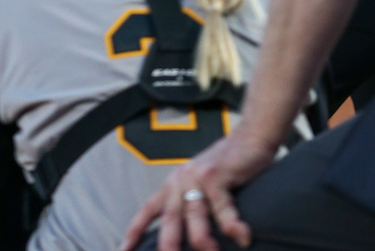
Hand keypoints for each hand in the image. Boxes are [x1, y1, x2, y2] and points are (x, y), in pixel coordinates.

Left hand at [120, 126, 275, 250]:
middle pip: (169, 218)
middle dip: (167, 244)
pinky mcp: (217, 174)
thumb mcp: (201, 183)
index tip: (123, 250)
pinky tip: (242, 237)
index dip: (135, 231)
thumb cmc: (227, 165)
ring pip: (194, 215)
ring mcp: (198, 177)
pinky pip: (223, 207)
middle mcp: (181, 180)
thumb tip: (186, 239)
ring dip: (202, 239)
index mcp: (174, 184)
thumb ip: (191, 205)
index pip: (149, 210)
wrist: (250, 135)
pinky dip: (233, 225)